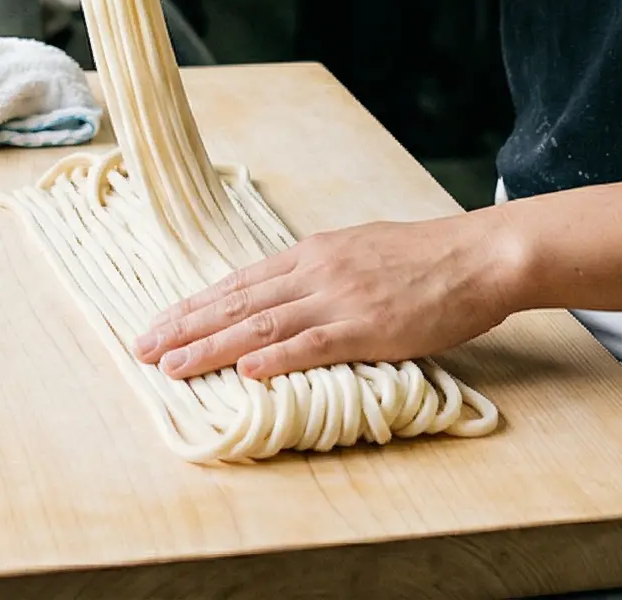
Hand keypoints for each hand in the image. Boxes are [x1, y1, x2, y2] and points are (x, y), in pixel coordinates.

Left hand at [131, 213, 525, 379]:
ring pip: (261, 325)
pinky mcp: (368, 326)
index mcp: (312, 253)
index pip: (240, 282)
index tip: (161, 322)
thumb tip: (289, 296)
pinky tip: (244, 371)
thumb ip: (323, 273)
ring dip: (211, 346)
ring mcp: (340, 298)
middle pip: (237, 301)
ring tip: (172, 365)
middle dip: (186, 327)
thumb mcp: (361, 251)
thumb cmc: (427, 258)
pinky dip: (275, 358)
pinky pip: (312, 344)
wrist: (478, 256)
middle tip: (143, 347)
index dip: (197, 305)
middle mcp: (316, 271)